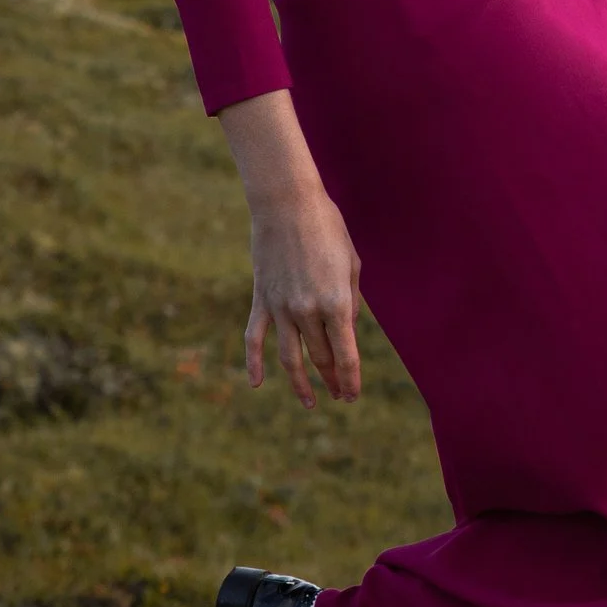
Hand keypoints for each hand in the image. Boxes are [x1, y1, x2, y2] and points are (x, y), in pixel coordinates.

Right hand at [216, 92, 363, 406]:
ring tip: (310, 402)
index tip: (352, 395)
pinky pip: (255, 339)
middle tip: (339, 394)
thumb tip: (346, 328)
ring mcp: (281, 309)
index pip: (345, 356)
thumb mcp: (351, 264)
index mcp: (336, 303)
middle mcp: (308, 312)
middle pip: (320, 358)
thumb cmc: (328, 229)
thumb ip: (350, 300)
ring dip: (301, 384)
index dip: (350, 380)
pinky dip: (254, 363)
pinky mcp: (262, 300)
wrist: (288, 204)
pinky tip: (257, 384)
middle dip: (332, 380)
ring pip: (289, 358)